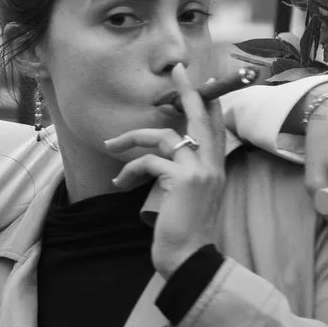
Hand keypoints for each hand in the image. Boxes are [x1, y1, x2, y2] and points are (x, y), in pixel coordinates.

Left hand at [111, 64, 227, 275]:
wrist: (188, 258)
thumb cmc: (183, 230)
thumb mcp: (188, 196)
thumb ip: (182, 173)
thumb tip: (163, 155)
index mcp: (216, 167)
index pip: (214, 126)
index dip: (207, 102)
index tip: (200, 82)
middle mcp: (212, 164)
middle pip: (199, 117)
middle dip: (186, 91)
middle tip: (177, 68)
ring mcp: (199, 171)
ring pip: (164, 137)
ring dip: (133, 140)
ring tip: (112, 147)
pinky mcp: (182, 180)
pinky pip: (149, 161)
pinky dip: (131, 170)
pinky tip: (121, 182)